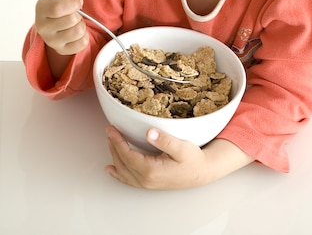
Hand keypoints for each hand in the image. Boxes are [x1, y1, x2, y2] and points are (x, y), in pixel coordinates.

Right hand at [35, 0, 87, 55]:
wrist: (50, 21)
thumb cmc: (55, 4)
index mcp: (41, 10)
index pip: (57, 9)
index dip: (73, 3)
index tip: (78, 0)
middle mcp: (43, 28)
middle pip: (71, 20)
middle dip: (78, 13)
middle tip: (74, 12)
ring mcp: (52, 41)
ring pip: (78, 32)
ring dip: (82, 24)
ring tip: (75, 22)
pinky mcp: (62, 50)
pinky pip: (82, 43)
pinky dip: (84, 35)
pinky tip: (76, 30)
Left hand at [105, 126, 253, 189]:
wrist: (201, 173)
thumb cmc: (193, 160)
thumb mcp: (181, 147)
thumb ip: (165, 140)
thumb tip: (149, 132)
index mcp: (151, 170)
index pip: (127, 154)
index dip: (117, 141)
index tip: (111, 129)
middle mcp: (146, 179)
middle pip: (122, 162)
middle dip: (113, 145)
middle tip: (109, 131)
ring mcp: (147, 183)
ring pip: (123, 171)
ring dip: (114, 156)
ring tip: (109, 142)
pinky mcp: (149, 183)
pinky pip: (128, 180)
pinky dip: (118, 174)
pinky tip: (111, 170)